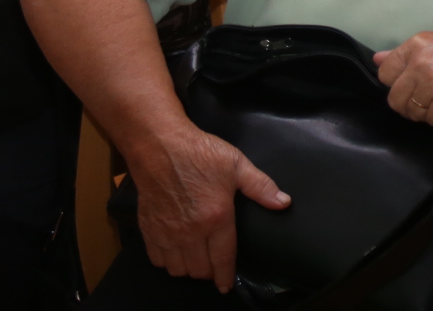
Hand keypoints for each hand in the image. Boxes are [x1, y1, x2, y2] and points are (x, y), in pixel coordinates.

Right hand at [129, 125, 288, 291]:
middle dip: (209, 273)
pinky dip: (167, 262)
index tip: (226, 286)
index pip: (223, 258)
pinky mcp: (149, 229)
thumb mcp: (238, 165)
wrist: (160, 146)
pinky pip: (157, 259)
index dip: (225, 276)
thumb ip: (262, 187)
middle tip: (215, 267)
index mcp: (216, 218)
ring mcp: (167, 232)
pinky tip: (175, 253)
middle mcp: (191, 231)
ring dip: (188, 269)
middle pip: (200, 269)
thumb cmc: (200, 153)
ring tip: (197, 261)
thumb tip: (283, 202)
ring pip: (178, 269)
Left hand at [374, 30, 432, 125]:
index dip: (396, 83)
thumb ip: (405, 53)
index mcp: (416, 45)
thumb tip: (376, 59)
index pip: (385, 73)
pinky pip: (432, 120)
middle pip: (395, 98)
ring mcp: (432, 83)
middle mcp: (420, 63)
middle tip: (423, 102)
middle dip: (407, 104)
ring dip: (425, 113)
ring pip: (412, 112)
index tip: (408, 86)